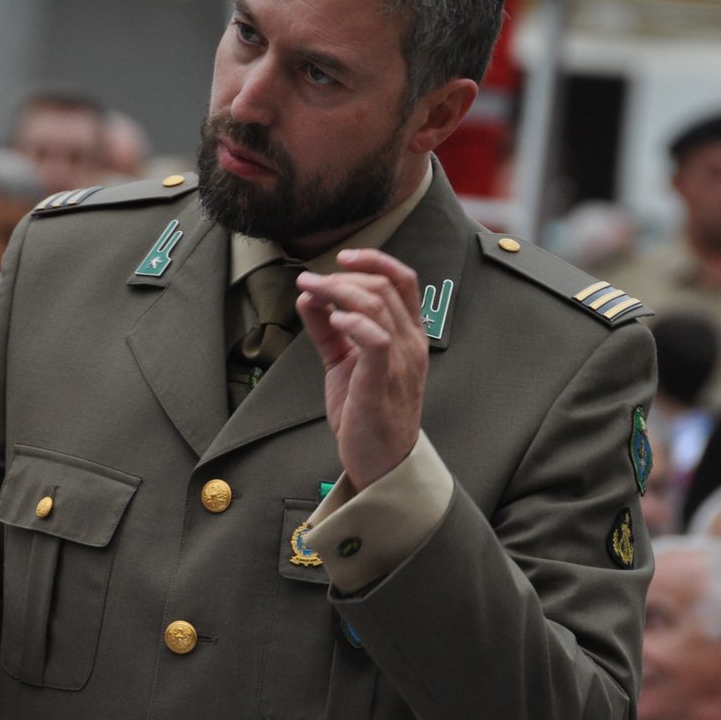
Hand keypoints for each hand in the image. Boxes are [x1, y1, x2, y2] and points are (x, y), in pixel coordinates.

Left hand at [295, 249, 425, 489]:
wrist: (380, 462)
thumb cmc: (366, 412)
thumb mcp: (344, 362)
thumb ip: (328, 329)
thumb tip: (309, 295)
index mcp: (408, 335)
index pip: (403, 280)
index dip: (374, 260)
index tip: (343, 257)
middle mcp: (411, 344)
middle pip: (383, 287)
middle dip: (341, 277)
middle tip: (311, 280)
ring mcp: (401, 363)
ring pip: (376, 306)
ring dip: (338, 291)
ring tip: (311, 290)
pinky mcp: (382, 382)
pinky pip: (376, 339)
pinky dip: (352, 321)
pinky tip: (333, 318)